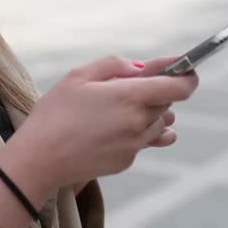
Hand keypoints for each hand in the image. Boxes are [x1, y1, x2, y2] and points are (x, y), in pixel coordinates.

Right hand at [4, 55, 197, 193]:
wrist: (40, 159)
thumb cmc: (55, 113)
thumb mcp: (79, 76)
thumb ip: (115, 65)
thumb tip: (141, 69)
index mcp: (130, 97)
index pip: (181, 87)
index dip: (186, 76)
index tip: (182, 69)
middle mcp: (139, 123)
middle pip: (169, 104)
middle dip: (157, 92)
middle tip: (128, 87)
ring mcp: (135, 145)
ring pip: (160, 125)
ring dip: (149, 114)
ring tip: (119, 109)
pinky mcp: (127, 162)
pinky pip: (143, 142)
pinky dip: (134, 132)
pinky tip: (107, 130)